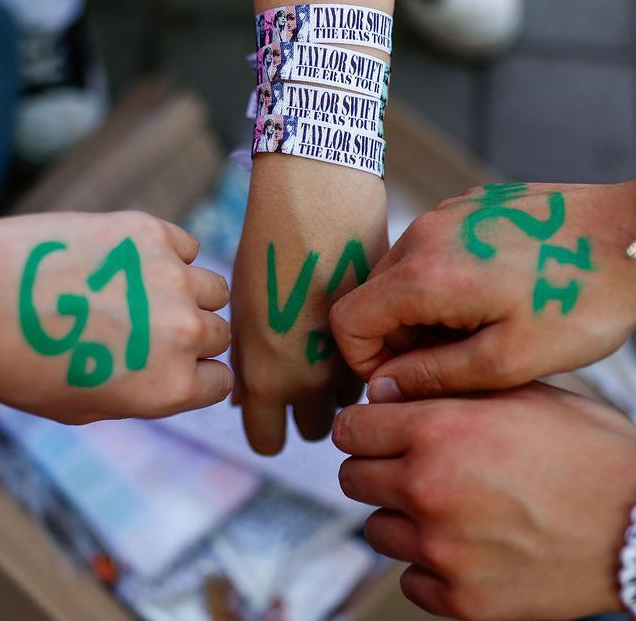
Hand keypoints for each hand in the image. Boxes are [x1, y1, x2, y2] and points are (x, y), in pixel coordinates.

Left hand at [0, 211, 231, 422]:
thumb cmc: (19, 364)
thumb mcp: (84, 407)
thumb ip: (140, 392)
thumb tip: (169, 372)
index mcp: (171, 388)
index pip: (220, 381)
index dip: (196, 373)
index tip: (170, 363)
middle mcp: (183, 334)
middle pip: (219, 333)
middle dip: (192, 334)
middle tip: (149, 326)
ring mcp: (171, 278)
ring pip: (212, 287)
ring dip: (187, 292)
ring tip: (142, 292)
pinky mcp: (150, 232)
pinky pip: (185, 245)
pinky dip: (169, 254)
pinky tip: (129, 262)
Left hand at [230, 164, 387, 454]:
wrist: (318, 194)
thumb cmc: (267, 244)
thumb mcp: (244, 307)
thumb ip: (249, 362)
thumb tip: (246, 402)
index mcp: (267, 375)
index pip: (268, 442)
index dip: (268, 429)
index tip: (271, 413)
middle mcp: (313, 379)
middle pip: (320, 431)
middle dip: (312, 413)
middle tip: (307, 379)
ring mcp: (357, 357)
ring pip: (357, 399)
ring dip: (348, 384)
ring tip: (337, 343)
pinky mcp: (390, 332)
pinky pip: (384, 362)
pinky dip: (378, 354)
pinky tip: (363, 320)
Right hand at [330, 181, 635, 400]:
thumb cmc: (581, 302)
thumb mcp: (509, 360)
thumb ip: (433, 377)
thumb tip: (381, 390)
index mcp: (425, 272)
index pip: (349, 321)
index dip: (366, 364)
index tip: (409, 384)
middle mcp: (425, 232)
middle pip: (372, 296)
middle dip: (397, 340)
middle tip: (455, 366)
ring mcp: (449, 211)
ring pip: (402, 273)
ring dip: (423, 312)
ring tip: (481, 334)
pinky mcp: (473, 204)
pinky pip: (434, 250)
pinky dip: (445, 282)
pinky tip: (497, 299)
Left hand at [333, 384, 635, 619]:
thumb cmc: (593, 450)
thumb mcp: (524, 393)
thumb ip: (451, 390)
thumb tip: (394, 392)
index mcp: (439, 430)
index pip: (351, 426)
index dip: (367, 424)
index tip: (381, 429)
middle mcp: (428, 490)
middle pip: (353, 478)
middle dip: (378, 468)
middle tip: (417, 466)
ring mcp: (442, 551)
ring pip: (377, 531)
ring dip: (403, 518)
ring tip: (453, 508)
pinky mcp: (462, 599)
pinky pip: (412, 579)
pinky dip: (431, 566)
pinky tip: (471, 546)